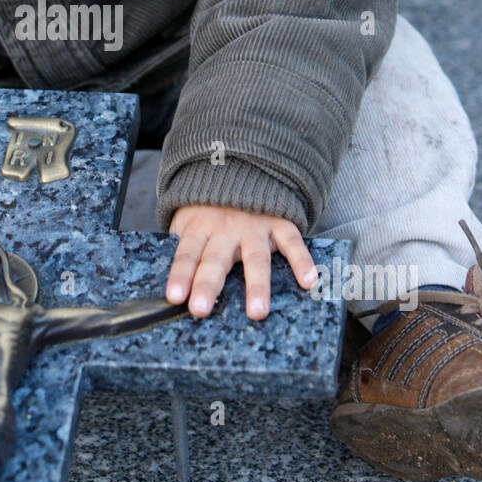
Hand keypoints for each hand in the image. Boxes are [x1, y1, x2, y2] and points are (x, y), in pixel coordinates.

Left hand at [165, 203, 317, 320]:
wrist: (239, 169)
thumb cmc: (208, 208)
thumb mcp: (188, 221)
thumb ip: (184, 247)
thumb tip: (173, 285)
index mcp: (199, 229)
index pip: (187, 255)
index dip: (179, 275)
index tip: (174, 297)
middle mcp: (225, 229)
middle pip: (215, 259)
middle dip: (207, 284)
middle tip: (200, 309)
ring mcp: (254, 227)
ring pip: (255, 258)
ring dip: (257, 285)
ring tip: (257, 312)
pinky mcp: (280, 223)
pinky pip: (292, 242)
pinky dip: (302, 261)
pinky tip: (308, 282)